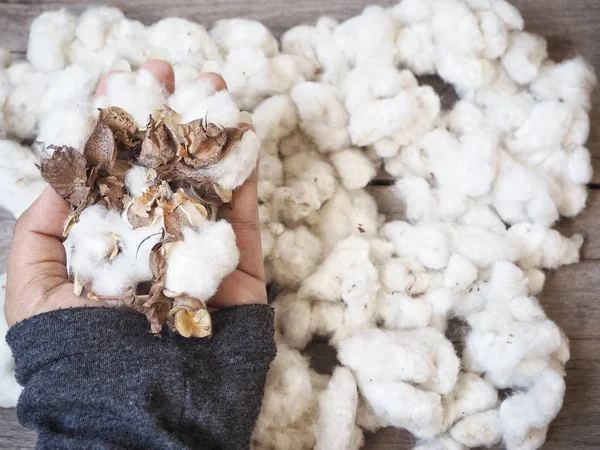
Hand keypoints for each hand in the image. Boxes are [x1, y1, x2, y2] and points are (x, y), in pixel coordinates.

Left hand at [5, 60, 265, 326]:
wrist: (144, 408)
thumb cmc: (79, 351)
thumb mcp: (33, 288)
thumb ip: (41, 229)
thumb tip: (61, 174)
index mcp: (109, 239)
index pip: (114, 173)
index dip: (116, 126)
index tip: (119, 83)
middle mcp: (155, 237)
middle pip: (162, 168)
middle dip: (164, 117)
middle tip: (166, 71)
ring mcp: (199, 249)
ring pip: (206, 181)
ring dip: (209, 133)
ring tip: (212, 86)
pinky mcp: (239, 264)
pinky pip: (244, 212)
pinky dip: (245, 172)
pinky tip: (241, 132)